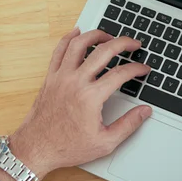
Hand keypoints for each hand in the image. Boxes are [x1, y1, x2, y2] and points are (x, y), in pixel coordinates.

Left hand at [9, 28, 151, 179]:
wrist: (36, 147)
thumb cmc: (67, 146)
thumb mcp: (104, 142)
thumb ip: (128, 125)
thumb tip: (144, 112)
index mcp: (91, 97)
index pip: (120, 74)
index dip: (136, 68)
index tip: (143, 69)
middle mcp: (75, 82)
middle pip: (103, 51)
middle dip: (123, 43)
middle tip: (133, 44)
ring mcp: (61, 77)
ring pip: (79, 44)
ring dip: (96, 35)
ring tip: (108, 36)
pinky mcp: (50, 77)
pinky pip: (59, 51)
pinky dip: (69, 38)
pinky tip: (77, 33)